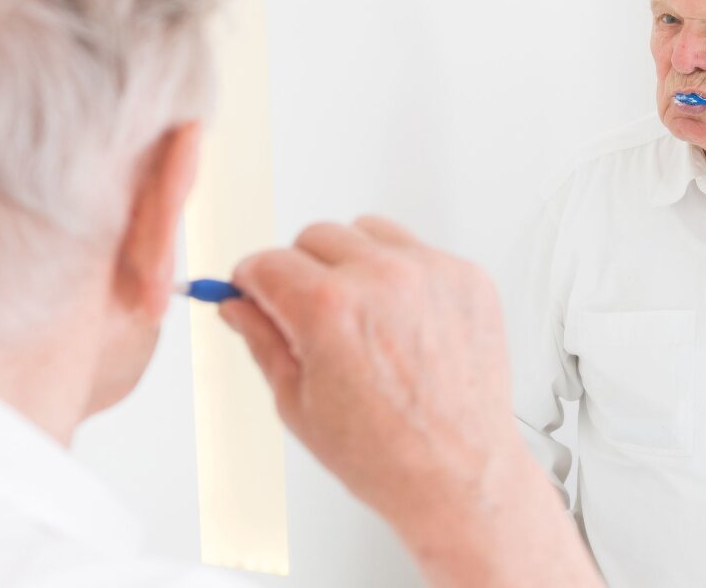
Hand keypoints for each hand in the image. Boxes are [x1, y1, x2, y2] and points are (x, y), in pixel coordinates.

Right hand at [218, 216, 525, 526]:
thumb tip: (238, 305)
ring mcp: (432, 273)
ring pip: (369, 232)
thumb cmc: (385, 454)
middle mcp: (383, 278)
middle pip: (316, 237)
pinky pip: (419, 252)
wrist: (459, 474)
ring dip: (354, 262)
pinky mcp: (468, 278)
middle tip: (311, 316)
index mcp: (329, 308)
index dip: (253, 282)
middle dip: (302, 271)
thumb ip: (262, 340)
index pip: (266, 262)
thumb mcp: (298, 403)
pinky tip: (404, 323)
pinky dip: (404, 275)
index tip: (255, 292)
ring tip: (363, 317)